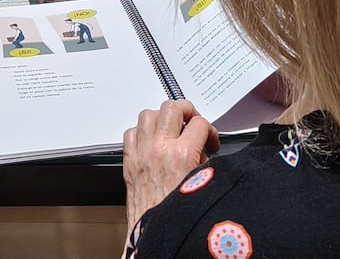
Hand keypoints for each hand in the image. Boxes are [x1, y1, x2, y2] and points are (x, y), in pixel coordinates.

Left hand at [123, 100, 219, 227]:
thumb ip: (204, 160)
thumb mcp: (202, 183)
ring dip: (162, 118)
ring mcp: (141, 153)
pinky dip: (142, 131)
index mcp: (181, 155)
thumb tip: (203, 149)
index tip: (210, 141)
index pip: (199, 124)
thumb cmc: (177, 213)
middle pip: (172, 107)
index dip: (209, 130)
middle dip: (186, 111)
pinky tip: (151, 140)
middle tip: (192, 122)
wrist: (154, 232)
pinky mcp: (129, 160)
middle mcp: (158, 149)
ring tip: (172, 128)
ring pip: (148, 114)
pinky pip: (131, 132)